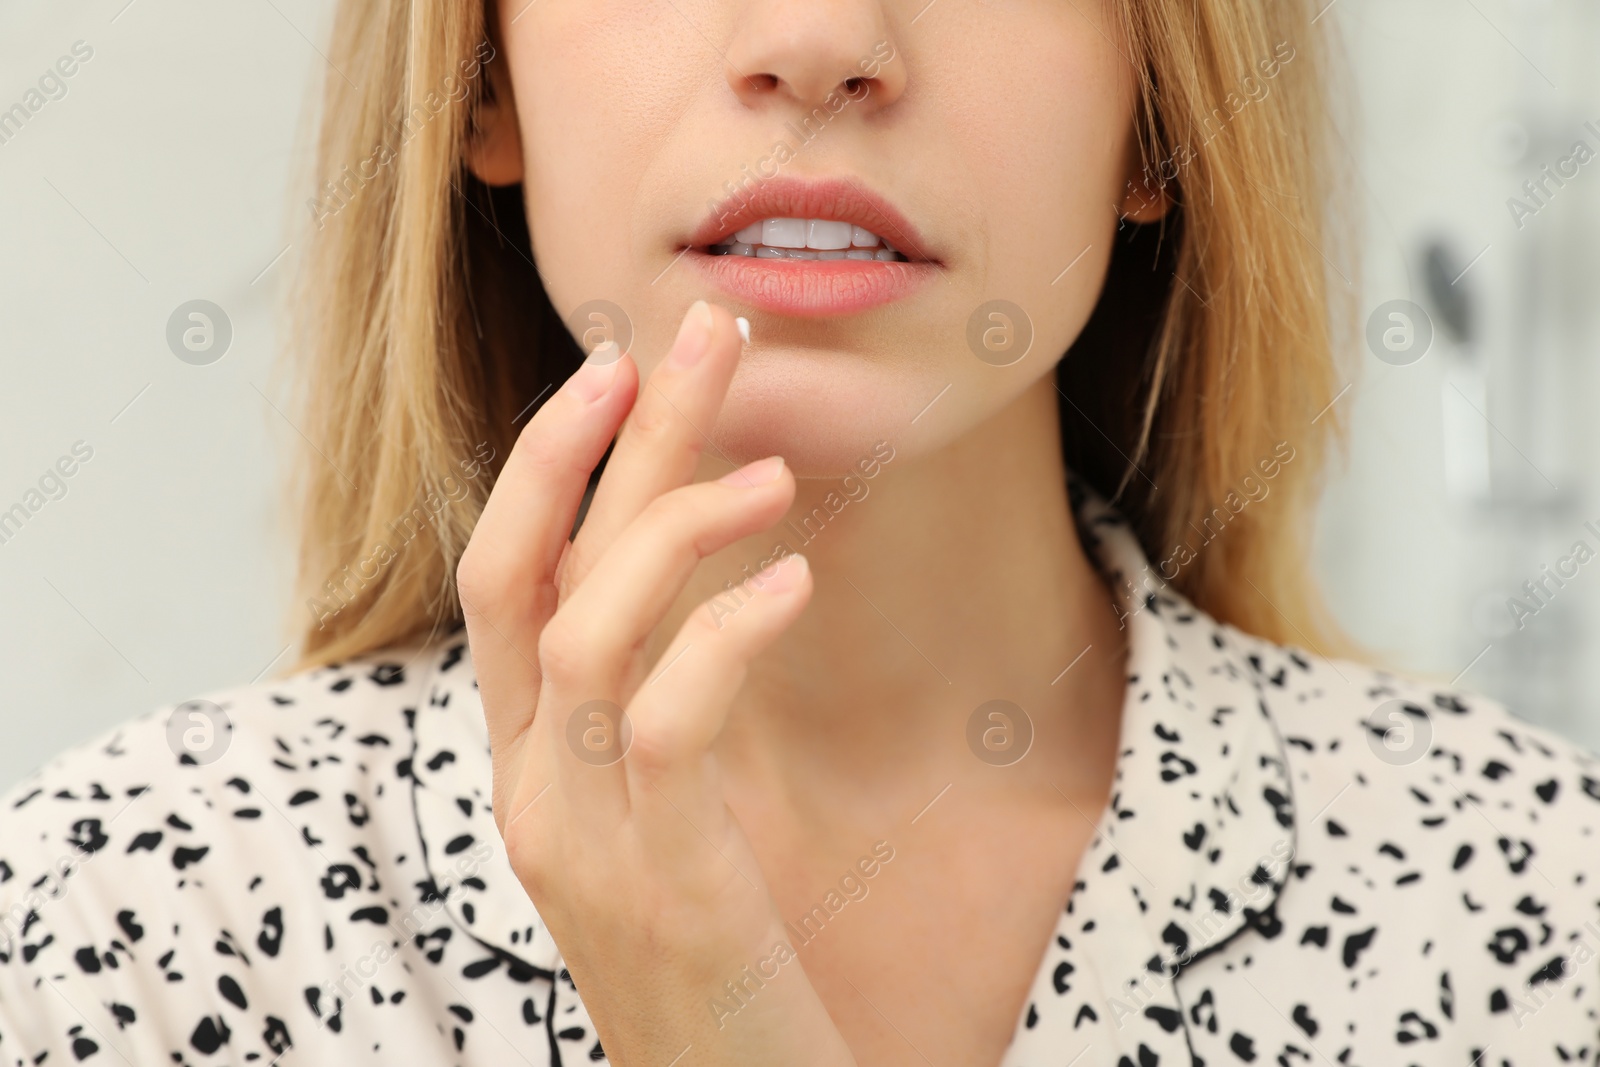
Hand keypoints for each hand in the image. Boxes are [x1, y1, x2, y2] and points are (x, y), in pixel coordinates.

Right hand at [457, 300, 855, 1065]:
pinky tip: (791, 581)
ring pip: (585, 636)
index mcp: (532, 760)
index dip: (552, 459)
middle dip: (614, 442)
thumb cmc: (716, 951)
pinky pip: (671, 727)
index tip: (626, 361)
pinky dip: (723, 636)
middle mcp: (533, 789)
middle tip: (701, 334)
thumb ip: (658, 700)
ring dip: (674, 528)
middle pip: (538, 571)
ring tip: (775, 472)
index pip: (506, 575)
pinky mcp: (662, 887)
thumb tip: (699, 573)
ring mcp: (584, 841)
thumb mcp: (669, 809)